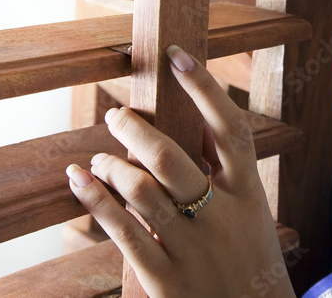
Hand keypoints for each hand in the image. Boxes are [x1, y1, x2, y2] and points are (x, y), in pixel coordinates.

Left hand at [66, 45, 293, 297]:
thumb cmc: (250, 266)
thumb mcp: (254, 218)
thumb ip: (227, 176)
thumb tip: (198, 123)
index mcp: (249, 196)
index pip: (230, 129)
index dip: (205, 89)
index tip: (178, 56)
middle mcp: (221, 218)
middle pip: (170, 157)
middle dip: (135, 128)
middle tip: (115, 115)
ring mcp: (192, 250)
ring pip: (140, 190)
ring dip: (111, 166)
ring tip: (99, 159)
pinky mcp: (165, 280)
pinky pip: (122, 231)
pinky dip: (95, 200)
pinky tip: (78, 181)